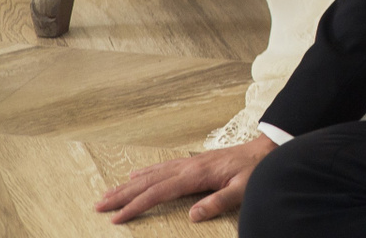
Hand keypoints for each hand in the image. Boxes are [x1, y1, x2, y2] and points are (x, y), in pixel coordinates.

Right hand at [94, 135, 274, 223]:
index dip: (136, 205)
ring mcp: (189, 163)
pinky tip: (135, 174)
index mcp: (195, 175)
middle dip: (121, 194)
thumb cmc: (256, 169)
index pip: (158, 193)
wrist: (267, 148)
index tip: (116, 217)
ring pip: (151, 174)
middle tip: (98, 205)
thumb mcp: (243, 189)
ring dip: (128, 184)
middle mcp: (187, 167)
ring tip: (108, 193)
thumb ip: (219, 202)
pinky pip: (162, 167)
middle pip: (147, 182)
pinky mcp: (193, 162)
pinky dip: (145, 172)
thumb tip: (194, 215)